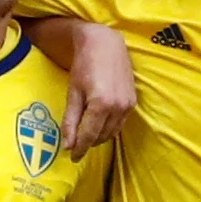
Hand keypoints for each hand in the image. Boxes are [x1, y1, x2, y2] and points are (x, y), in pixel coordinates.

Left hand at [63, 24, 135, 159]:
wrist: (105, 44)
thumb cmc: (84, 65)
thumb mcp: (73, 93)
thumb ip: (70, 121)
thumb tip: (68, 145)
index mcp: (101, 104)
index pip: (89, 136)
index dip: (79, 149)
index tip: (72, 157)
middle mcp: (118, 106)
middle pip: (101, 137)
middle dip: (88, 143)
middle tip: (75, 144)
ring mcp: (128, 105)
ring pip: (112, 132)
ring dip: (99, 137)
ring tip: (86, 134)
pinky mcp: (133, 101)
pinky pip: (120, 123)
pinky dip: (109, 128)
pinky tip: (99, 124)